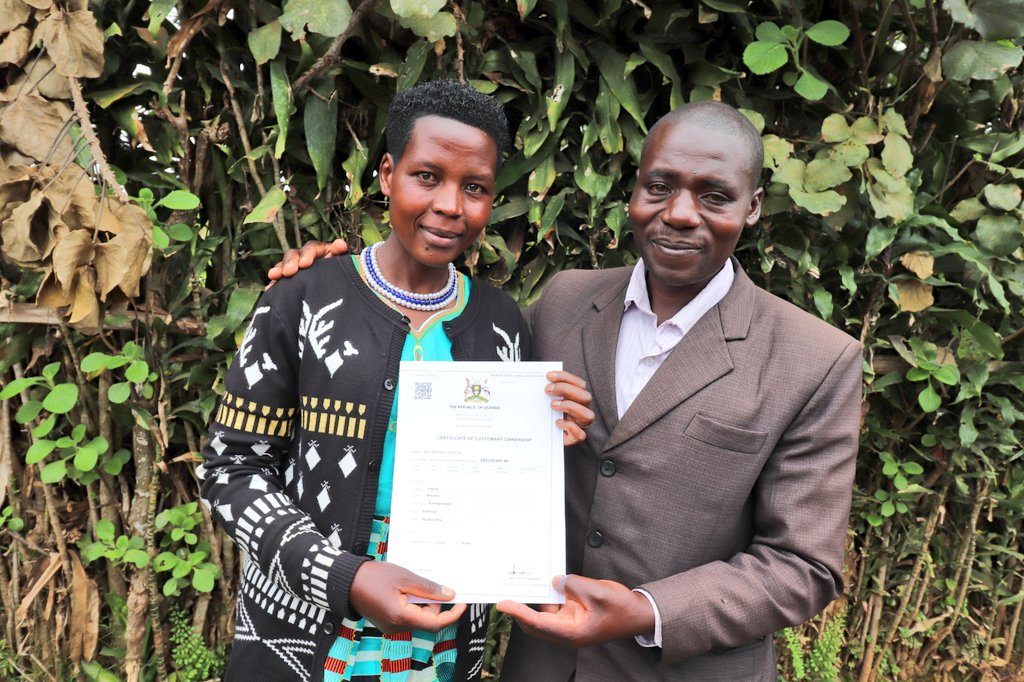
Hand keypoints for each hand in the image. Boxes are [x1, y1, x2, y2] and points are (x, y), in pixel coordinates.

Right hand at [266, 238, 349, 284]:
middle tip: (287, 272)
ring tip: (274, 276)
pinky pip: (279, 281)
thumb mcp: (344, 265)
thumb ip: (341, 254)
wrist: (340, 295)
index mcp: (320, 252)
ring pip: (284, 266)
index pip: (311, 248)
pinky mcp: (289, 282)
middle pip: (294, 255)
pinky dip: (274, 284)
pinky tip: (269, 289)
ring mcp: (296, 270)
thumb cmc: (343, 275)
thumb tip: (340, 243)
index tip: (304, 264)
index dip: (307, 254)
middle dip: (289, 262)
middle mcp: (305, 258)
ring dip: (278, 269)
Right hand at [349, 561, 465, 632]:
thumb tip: (449, 595)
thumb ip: (428, 588)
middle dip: (436, 604)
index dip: (452, 615)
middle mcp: (397, 627)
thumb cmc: (374, 576)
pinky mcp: (388, 622)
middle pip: (428, 621)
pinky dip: (414, 604)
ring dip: (424, 603)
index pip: (435, 623)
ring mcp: (391, 626)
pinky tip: (409, 589)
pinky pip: (408, 616)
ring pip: (418, 618)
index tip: (463, 603)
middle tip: (436, 584)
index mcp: (402, 617)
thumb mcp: (405, 577)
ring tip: (417, 583)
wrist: (346, 581)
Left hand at [496, 574, 654, 648]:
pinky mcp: (574, 615)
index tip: (503, 604)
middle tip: (508, 592)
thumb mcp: (597, 592)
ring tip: (526, 583)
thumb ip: (573, 585)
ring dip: (536, 600)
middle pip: (535, 622)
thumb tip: (555, 580)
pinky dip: (549, 595)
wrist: (639, 615)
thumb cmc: (622, 609)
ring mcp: (570, 624)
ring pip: (544, 613)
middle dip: (521, 609)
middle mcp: (568, 631)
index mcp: (572, 633)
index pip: (537, 622)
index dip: (518, 612)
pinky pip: (555, 606)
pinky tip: (547, 582)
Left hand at [546, 371, 594, 445]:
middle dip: (566, 390)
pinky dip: (569, 427)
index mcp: (578, 398)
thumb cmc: (546, 414)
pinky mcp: (575, 438)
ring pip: (588, 415)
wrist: (542, 435)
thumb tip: (539, 379)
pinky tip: (557, 422)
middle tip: (547, 389)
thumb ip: (548, 390)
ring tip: (552, 405)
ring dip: (570, 407)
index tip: (548, 376)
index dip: (565, 377)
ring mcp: (580, 425)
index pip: (579, 384)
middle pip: (585, 397)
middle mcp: (582, 410)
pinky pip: (581, 434)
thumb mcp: (546, 400)